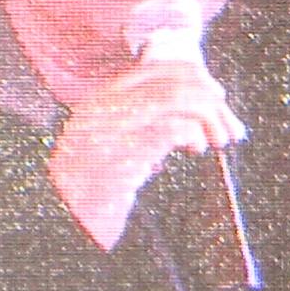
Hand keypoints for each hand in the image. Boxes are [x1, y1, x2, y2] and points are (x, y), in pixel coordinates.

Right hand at [43, 60, 248, 251]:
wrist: (62, 221)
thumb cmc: (86, 192)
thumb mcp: (106, 149)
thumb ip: (134, 126)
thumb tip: (186, 116)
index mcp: (97, 103)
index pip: (154, 69)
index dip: (193, 76)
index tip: (216, 94)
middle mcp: (101, 109)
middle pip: (171, 81)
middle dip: (209, 99)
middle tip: (227, 125)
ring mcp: (108, 130)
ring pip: (175, 99)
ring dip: (207, 117)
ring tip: (216, 139)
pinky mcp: (122, 154)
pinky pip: (171, 129)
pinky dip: (193, 135)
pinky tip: (196, 148)